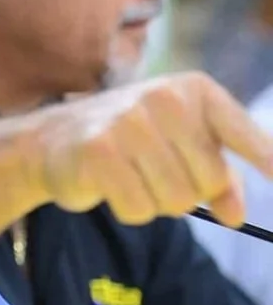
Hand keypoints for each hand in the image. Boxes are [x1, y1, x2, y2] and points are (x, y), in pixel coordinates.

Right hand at [35, 72, 272, 226]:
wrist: (53, 139)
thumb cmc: (127, 141)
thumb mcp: (178, 145)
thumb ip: (217, 175)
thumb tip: (237, 214)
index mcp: (191, 90)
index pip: (242, 131)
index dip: (267, 159)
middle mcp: (163, 98)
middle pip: (210, 180)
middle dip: (190, 192)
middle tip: (156, 175)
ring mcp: (129, 122)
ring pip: (178, 200)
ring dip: (158, 203)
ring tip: (132, 177)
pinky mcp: (100, 151)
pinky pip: (141, 209)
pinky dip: (130, 210)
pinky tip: (110, 186)